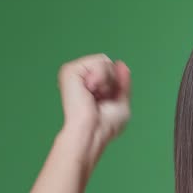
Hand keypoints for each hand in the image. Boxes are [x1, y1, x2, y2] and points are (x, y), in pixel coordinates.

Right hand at [57, 53, 131, 167]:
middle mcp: (80, 78)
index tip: (109, 99)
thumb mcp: (121, 102)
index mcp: (90, 85)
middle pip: (108, 63)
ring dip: (107, 81)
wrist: (92, 132)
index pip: (111, 70)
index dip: (117, 83)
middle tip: (102, 98)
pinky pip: (98, 61)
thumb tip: (121, 63)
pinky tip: (91, 89)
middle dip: (112, 81)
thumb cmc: (106, 125)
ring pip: (104, 60)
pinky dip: (102, 76)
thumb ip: (122, 82)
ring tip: (96, 95)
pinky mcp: (70, 71)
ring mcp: (74, 73)